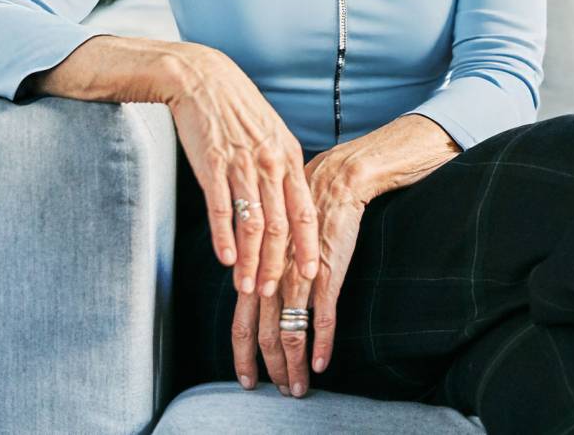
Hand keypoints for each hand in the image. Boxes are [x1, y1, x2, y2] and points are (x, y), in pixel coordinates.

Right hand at [166, 44, 320, 300]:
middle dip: (277, 265)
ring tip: (246, 287)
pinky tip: (225, 260)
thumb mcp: (270, 133)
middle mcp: (269, 163)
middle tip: (274, 295)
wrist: (203, 79)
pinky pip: (221, 208)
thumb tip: (288, 199)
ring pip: (252, 223)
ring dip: (249, 261)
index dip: (308, 246)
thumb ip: (281, 166)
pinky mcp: (212, 165)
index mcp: (288, 156)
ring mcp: (241, 165)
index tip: (312, 274)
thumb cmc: (238, 108)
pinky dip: (224, 238)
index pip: (304, 211)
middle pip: (279, 226)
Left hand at [232, 144, 367, 396]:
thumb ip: (262, 271)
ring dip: (294, 365)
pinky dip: (321, 344)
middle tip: (277, 390)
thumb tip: (252, 296)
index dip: (242, 356)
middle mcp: (272, 279)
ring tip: (298, 387)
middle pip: (263, 336)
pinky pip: (323, 318)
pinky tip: (321, 364)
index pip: (240, 324)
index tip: (247, 378)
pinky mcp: (328, 275)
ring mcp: (300, 278)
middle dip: (269, 369)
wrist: (333, 184)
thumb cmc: (302, 211)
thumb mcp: (272, 243)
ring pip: (290, 333)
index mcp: (257, 272)